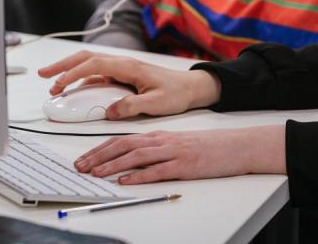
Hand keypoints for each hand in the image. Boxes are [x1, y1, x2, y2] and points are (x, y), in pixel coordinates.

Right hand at [36, 50, 220, 119]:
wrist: (191, 87)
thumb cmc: (176, 93)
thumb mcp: (156, 104)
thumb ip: (132, 106)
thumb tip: (109, 111)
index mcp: (129, 66)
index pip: (94, 65)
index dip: (73, 73)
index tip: (58, 84)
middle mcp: (123, 64)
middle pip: (86, 58)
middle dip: (62, 65)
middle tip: (42, 75)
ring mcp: (121, 69)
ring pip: (89, 64)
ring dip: (69, 71)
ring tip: (52, 84)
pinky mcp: (122, 76)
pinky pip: (96, 75)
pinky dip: (81, 79)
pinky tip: (72, 89)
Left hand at [73, 126, 285, 184]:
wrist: (236, 146)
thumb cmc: (207, 147)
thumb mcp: (176, 144)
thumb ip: (154, 151)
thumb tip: (128, 163)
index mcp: (158, 136)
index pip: (122, 139)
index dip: (99, 149)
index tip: (83, 158)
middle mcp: (163, 141)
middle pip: (124, 146)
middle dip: (99, 156)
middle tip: (81, 166)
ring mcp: (174, 152)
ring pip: (137, 157)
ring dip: (113, 166)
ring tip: (96, 173)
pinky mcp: (185, 166)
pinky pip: (158, 171)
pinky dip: (140, 176)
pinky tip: (127, 181)